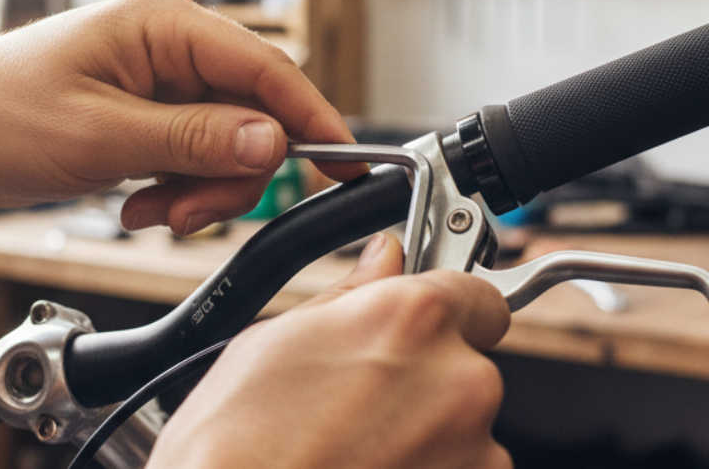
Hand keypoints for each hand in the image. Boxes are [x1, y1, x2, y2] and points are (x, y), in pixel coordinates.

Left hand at [0, 0, 364, 231]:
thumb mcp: (100, 135)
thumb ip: (192, 140)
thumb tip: (272, 142)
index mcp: (165, 25)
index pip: (267, 70)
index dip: (313, 120)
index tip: (348, 165)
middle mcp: (173, 45)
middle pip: (252, 117)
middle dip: (227, 177)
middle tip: (185, 216)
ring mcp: (163, 79)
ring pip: (227, 145)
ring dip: (198, 191)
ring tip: (146, 211)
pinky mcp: (152, 111)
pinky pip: (196, 156)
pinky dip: (177, 190)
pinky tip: (135, 202)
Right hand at [149, 234, 513, 468]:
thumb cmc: (234, 449)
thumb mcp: (275, 341)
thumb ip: (353, 294)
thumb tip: (384, 259)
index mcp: (414, 318)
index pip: (473, 294)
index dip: (444, 312)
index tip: (420, 329)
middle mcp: (460, 379)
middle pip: (467, 365)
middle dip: (424, 379)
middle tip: (360, 402)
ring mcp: (475, 449)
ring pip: (464, 427)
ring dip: (427, 434)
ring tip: (356, 449)